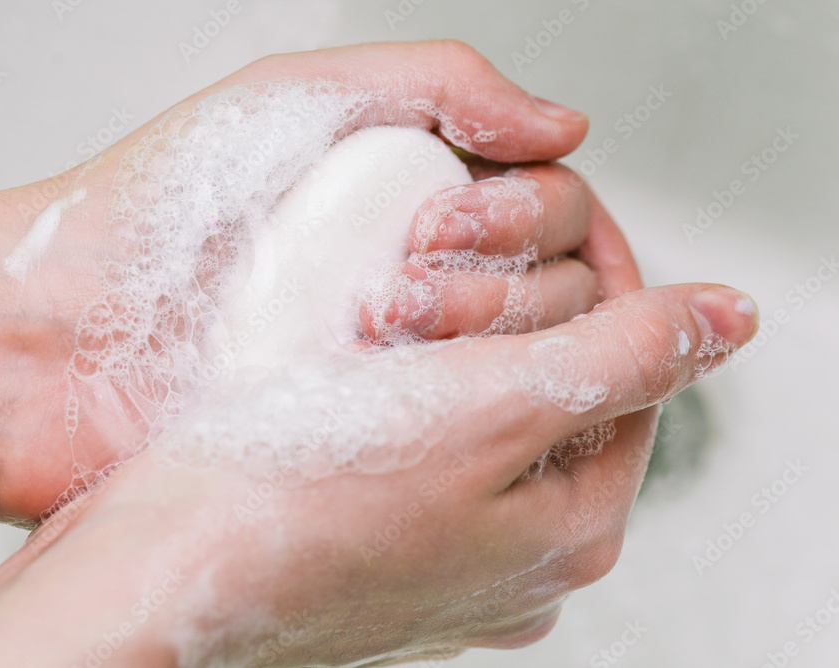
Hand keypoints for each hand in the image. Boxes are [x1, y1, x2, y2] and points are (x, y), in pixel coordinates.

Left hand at [0, 40, 588, 524]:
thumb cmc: (149, 218)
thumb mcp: (296, 100)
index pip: (555, 207)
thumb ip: (437, 85)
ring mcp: (396, 364)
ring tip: (376, 333)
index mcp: (411, 200)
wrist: (48, 342)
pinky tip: (391, 398)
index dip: (534, 215)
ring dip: (481, 349)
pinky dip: (449, 414)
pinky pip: (457, 435)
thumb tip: (561, 126)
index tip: (460, 224)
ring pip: (525, 368)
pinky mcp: (366, 438)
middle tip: (406, 287)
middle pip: (559, 290)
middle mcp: (418, 281)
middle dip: (506, 287)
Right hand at [0, 279, 757, 666]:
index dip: (596, 269)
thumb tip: (728, 319)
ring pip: (482, 403)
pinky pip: (419, 431)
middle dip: (510, 302)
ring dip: (450, 334)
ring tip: (385, 300)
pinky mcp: (380, 538)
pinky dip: (400, 377)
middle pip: (555, 387)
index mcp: (570, 526)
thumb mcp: (492, 411)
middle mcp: (518, 554)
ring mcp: (447, 554)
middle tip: (440, 258)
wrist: (158, 572)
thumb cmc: (303, 504)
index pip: (632, 367)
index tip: (539, 206)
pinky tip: (350, 353)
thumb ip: (626, 358)